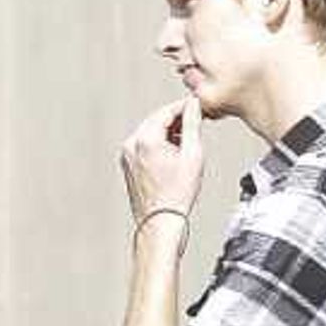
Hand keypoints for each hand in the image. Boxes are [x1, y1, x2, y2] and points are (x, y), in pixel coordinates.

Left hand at [120, 97, 206, 226]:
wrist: (160, 220)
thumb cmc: (177, 193)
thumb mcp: (193, 154)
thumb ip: (192, 124)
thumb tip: (193, 106)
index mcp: (145, 140)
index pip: (166, 111)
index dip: (185, 106)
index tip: (198, 105)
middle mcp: (131, 145)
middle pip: (156, 120)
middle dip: (176, 118)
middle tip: (196, 119)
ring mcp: (126, 155)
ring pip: (150, 131)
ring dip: (168, 130)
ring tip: (187, 140)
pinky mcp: (127, 164)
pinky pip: (144, 144)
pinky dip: (159, 142)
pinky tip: (174, 152)